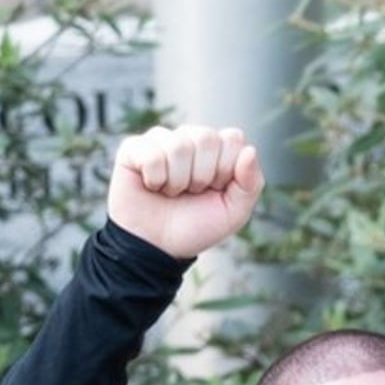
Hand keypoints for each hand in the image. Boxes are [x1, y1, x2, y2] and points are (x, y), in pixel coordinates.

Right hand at [106, 125, 263, 261]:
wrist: (158, 247)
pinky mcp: (134, 148)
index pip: (233, 138)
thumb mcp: (234, 212)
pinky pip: (152, 154)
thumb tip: (250, 150)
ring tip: (171, 192)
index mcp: (217, 150)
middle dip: (202, 175)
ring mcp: (161, 140)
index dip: (226, 169)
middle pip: (206, 137)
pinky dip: (155, 179)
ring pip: (179, 145)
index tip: (215, 189)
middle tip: (191, 192)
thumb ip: (251, 183)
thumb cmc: (196, 227)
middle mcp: (189, 139)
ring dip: (177, 181)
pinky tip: (152, 187)